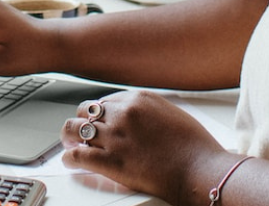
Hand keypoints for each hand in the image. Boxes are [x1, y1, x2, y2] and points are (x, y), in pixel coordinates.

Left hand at [61, 90, 235, 202]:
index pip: (105, 100)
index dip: (98, 113)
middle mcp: (123, 114)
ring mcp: (115, 137)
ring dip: (69, 136)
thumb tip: (137, 116)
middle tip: (81, 131)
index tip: (97, 121)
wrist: (199, 169)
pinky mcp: (110, 161)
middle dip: (82, 121)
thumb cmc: (194, 146)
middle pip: (85, 111)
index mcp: (138, 99)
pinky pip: (77, 155)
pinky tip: (70, 160)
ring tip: (69, 143)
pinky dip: (69, 158)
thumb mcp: (172, 113)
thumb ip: (149, 111)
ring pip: (74, 129)